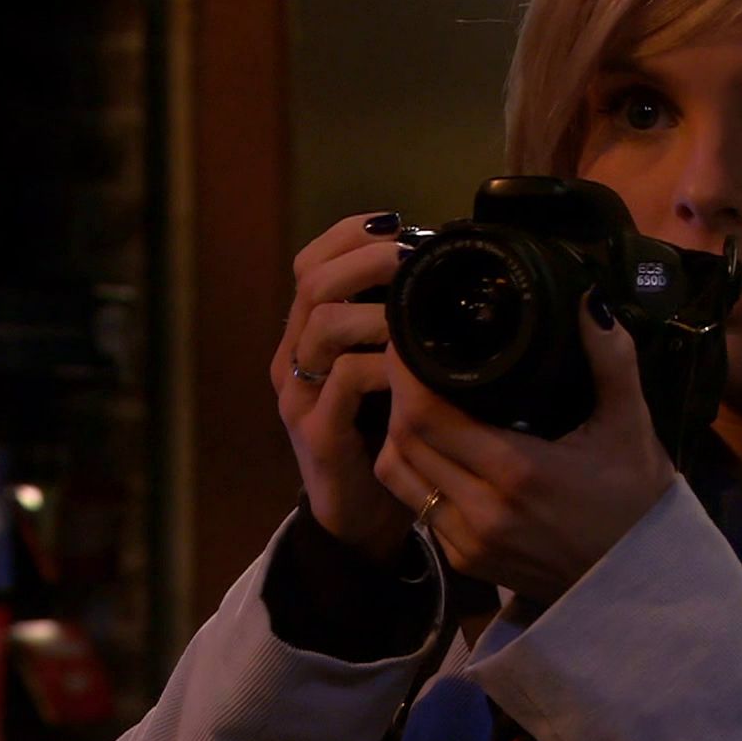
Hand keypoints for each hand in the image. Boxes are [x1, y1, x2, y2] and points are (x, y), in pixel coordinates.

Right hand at [273, 212, 411, 564]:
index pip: (310, 262)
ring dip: (374, 308)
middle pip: (311, 282)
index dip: (348, 234)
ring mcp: (300, 396)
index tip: (396, 222)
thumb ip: (401, 325)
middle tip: (410, 258)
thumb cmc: (386, 434)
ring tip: (413, 309)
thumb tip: (447, 272)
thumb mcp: (392, 369)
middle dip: (364, 259)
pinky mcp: (317, 433)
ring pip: (322, 325)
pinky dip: (381, 365)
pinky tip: (412, 366)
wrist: (364, 518)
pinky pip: (343, 382)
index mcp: (309, 334)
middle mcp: (294, 358)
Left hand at [372, 291, 676, 604]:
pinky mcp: (464, 562)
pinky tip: (430, 442)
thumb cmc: (637, 503)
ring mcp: (468, 541)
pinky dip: (412, 467)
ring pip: (398, 474)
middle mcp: (482, 510)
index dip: (404, 372)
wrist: (638, 586)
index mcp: (518, 472)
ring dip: (397, 432)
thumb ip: (611, 359)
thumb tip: (590, 299)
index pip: (428, 415)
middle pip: (403, 440)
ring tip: (413, 396)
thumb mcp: (631, 426)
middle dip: (396, 393)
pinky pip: (416, 504)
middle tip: (406, 355)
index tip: (405, 336)